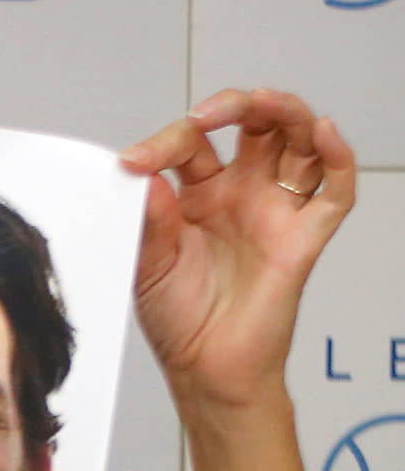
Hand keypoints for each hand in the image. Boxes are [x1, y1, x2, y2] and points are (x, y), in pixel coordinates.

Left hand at [121, 87, 357, 416]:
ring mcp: (276, 211)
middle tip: (206, 116)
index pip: (190, 144)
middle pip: (255, 125)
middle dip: (235, 106)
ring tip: (264, 101)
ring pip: (298, 142)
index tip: (134, 163)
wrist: (207, 368)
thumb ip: (150, 222)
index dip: (164, 143)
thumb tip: (144, 176)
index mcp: (197, 195)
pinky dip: (337, 156)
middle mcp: (241, 193)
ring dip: (287, 113)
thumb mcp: (147, 266)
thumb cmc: (177, 319)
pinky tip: (324, 133)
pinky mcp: (305, 237)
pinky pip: (335, 191)